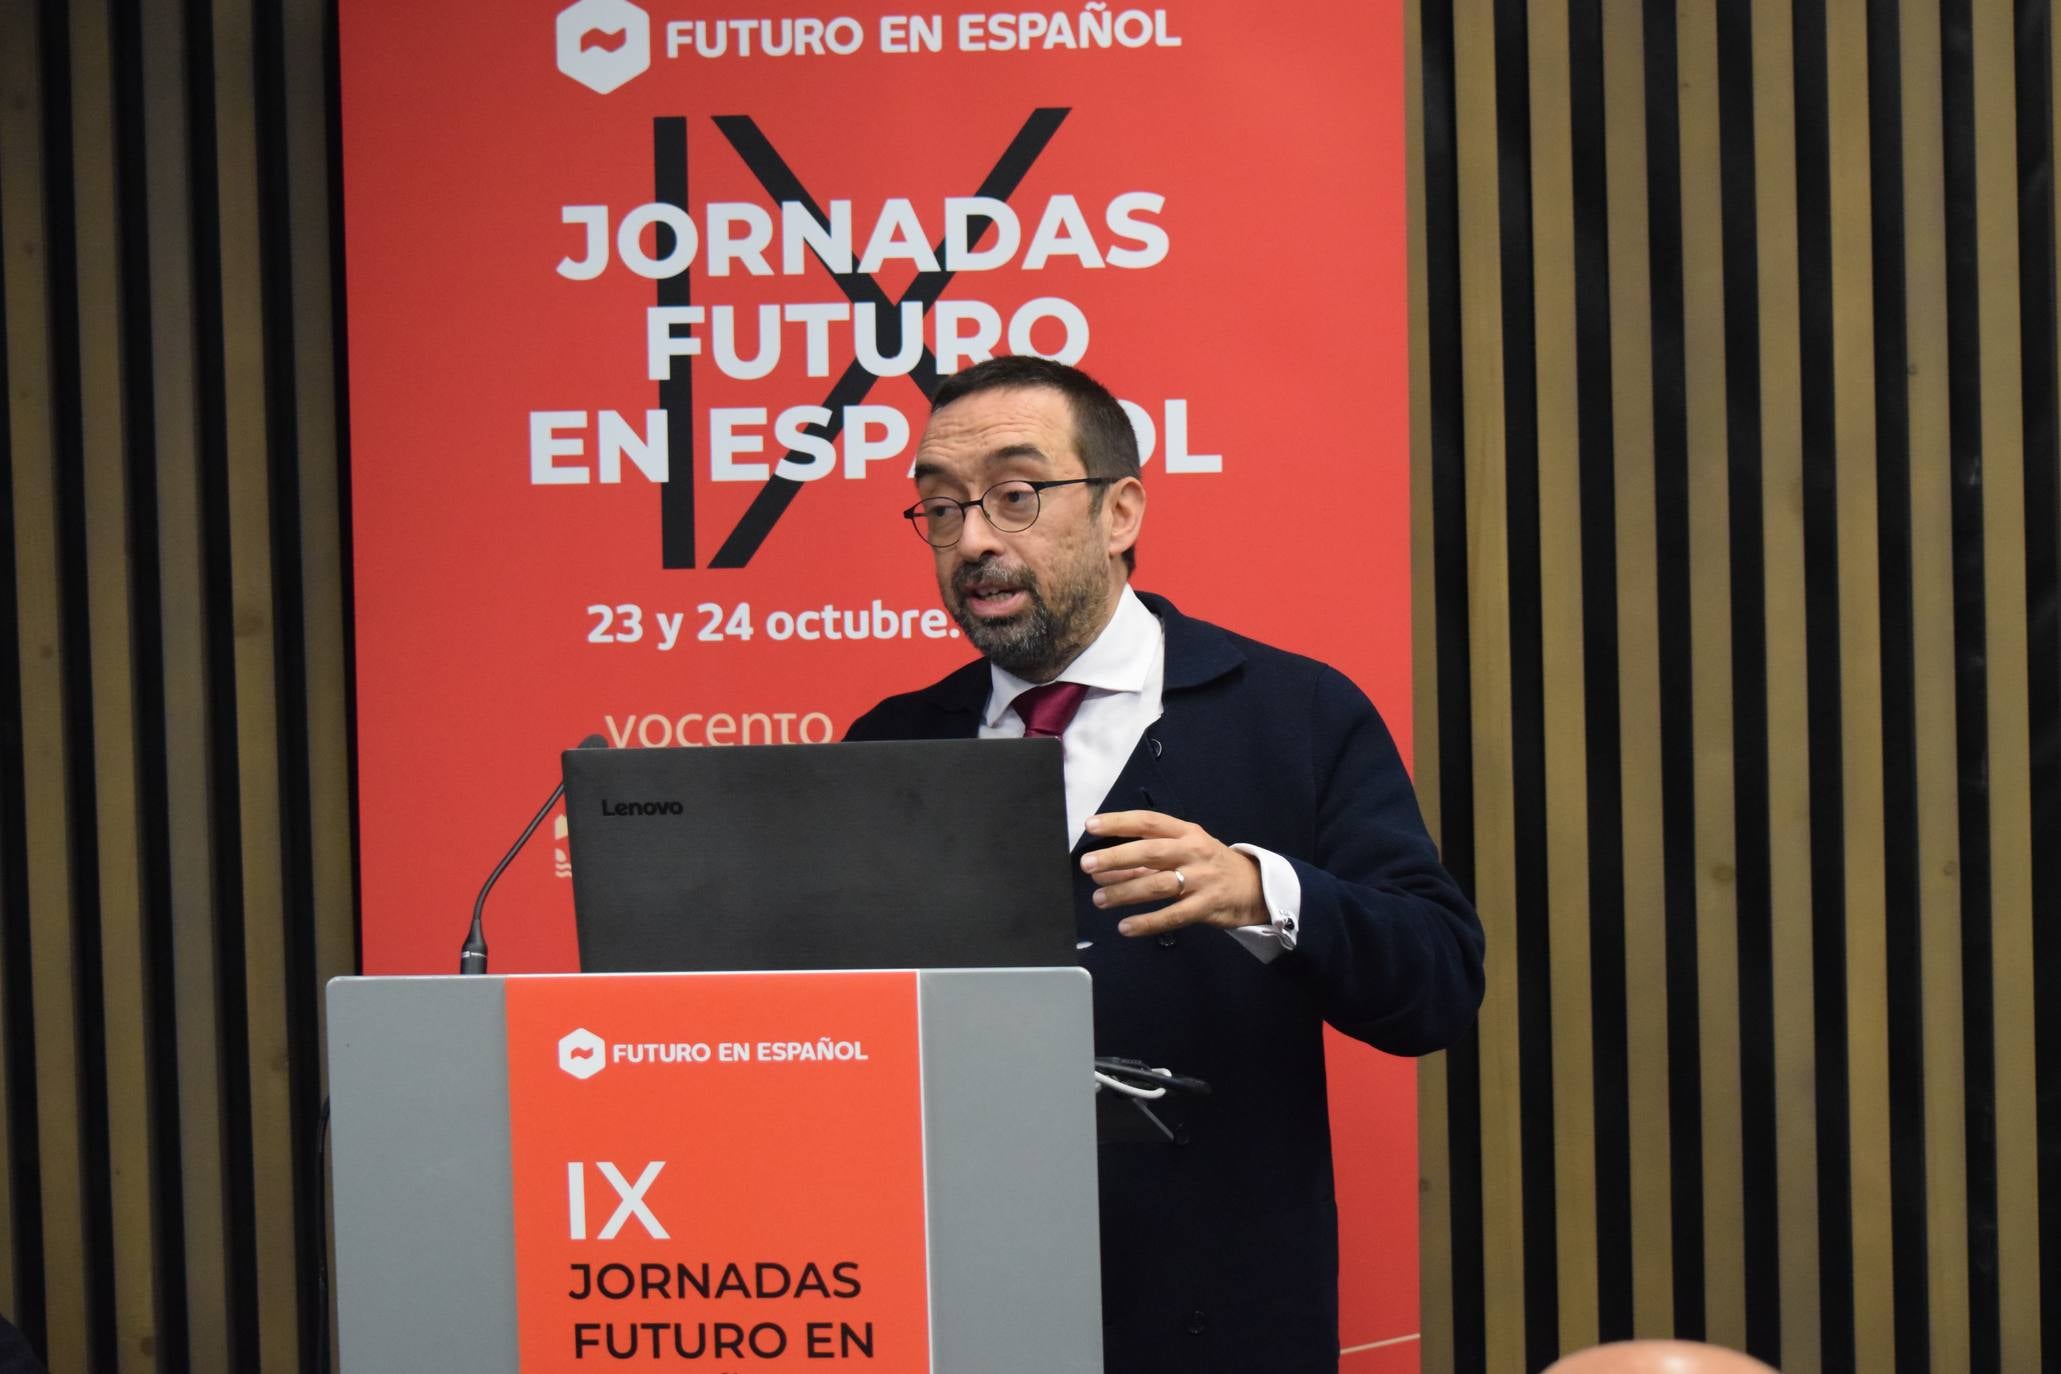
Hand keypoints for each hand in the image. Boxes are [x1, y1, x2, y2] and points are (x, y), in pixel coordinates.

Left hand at [1079, 809, 1266, 936]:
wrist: (1255, 887)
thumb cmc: (1209, 865)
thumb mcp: (1182, 853)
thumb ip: (1144, 860)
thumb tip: (1103, 870)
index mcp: (1185, 832)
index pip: (1148, 822)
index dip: (1119, 822)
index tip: (1091, 825)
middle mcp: (1193, 851)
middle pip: (1150, 852)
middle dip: (1116, 858)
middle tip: (1088, 865)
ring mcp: (1201, 879)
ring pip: (1158, 884)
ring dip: (1125, 892)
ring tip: (1099, 899)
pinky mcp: (1206, 906)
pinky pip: (1173, 915)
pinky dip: (1147, 922)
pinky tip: (1125, 927)